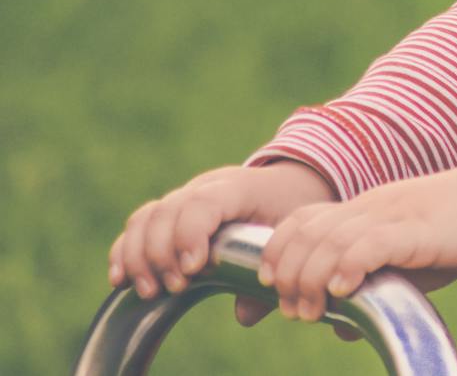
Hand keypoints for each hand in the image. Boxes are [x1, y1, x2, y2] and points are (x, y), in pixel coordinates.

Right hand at [107, 160, 339, 331]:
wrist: (288, 183)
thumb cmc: (292, 208)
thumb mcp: (292, 233)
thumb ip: (271, 269)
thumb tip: (244, 315)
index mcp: (240, 187)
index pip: (205, 201)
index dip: (190, 233)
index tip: (192, 269)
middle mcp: (206, 186)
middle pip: (167, 210)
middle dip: (162, 253)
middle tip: (173, 288)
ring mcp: (185, 195)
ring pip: (146, 217)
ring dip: (139, 257)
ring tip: (150, 292)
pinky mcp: (170, 211)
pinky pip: (138, 225)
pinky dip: (125, 251)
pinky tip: (121, 280)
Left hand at [257, 135, 456, 325]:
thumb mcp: (408, 265)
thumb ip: (374, 289)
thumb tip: (344, 329)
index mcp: (365, 209)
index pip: (303, 219)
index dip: (277, 250)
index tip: (272, 284)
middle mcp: (371, 207)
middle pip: (307, 232)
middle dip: (288, 273)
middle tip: (294, 310)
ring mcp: (392, 216)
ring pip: (331, 240)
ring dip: (310, 278)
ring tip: (311, 310)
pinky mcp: (416, 230)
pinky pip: (372, 244)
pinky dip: (349, 266)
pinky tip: (342, 290)